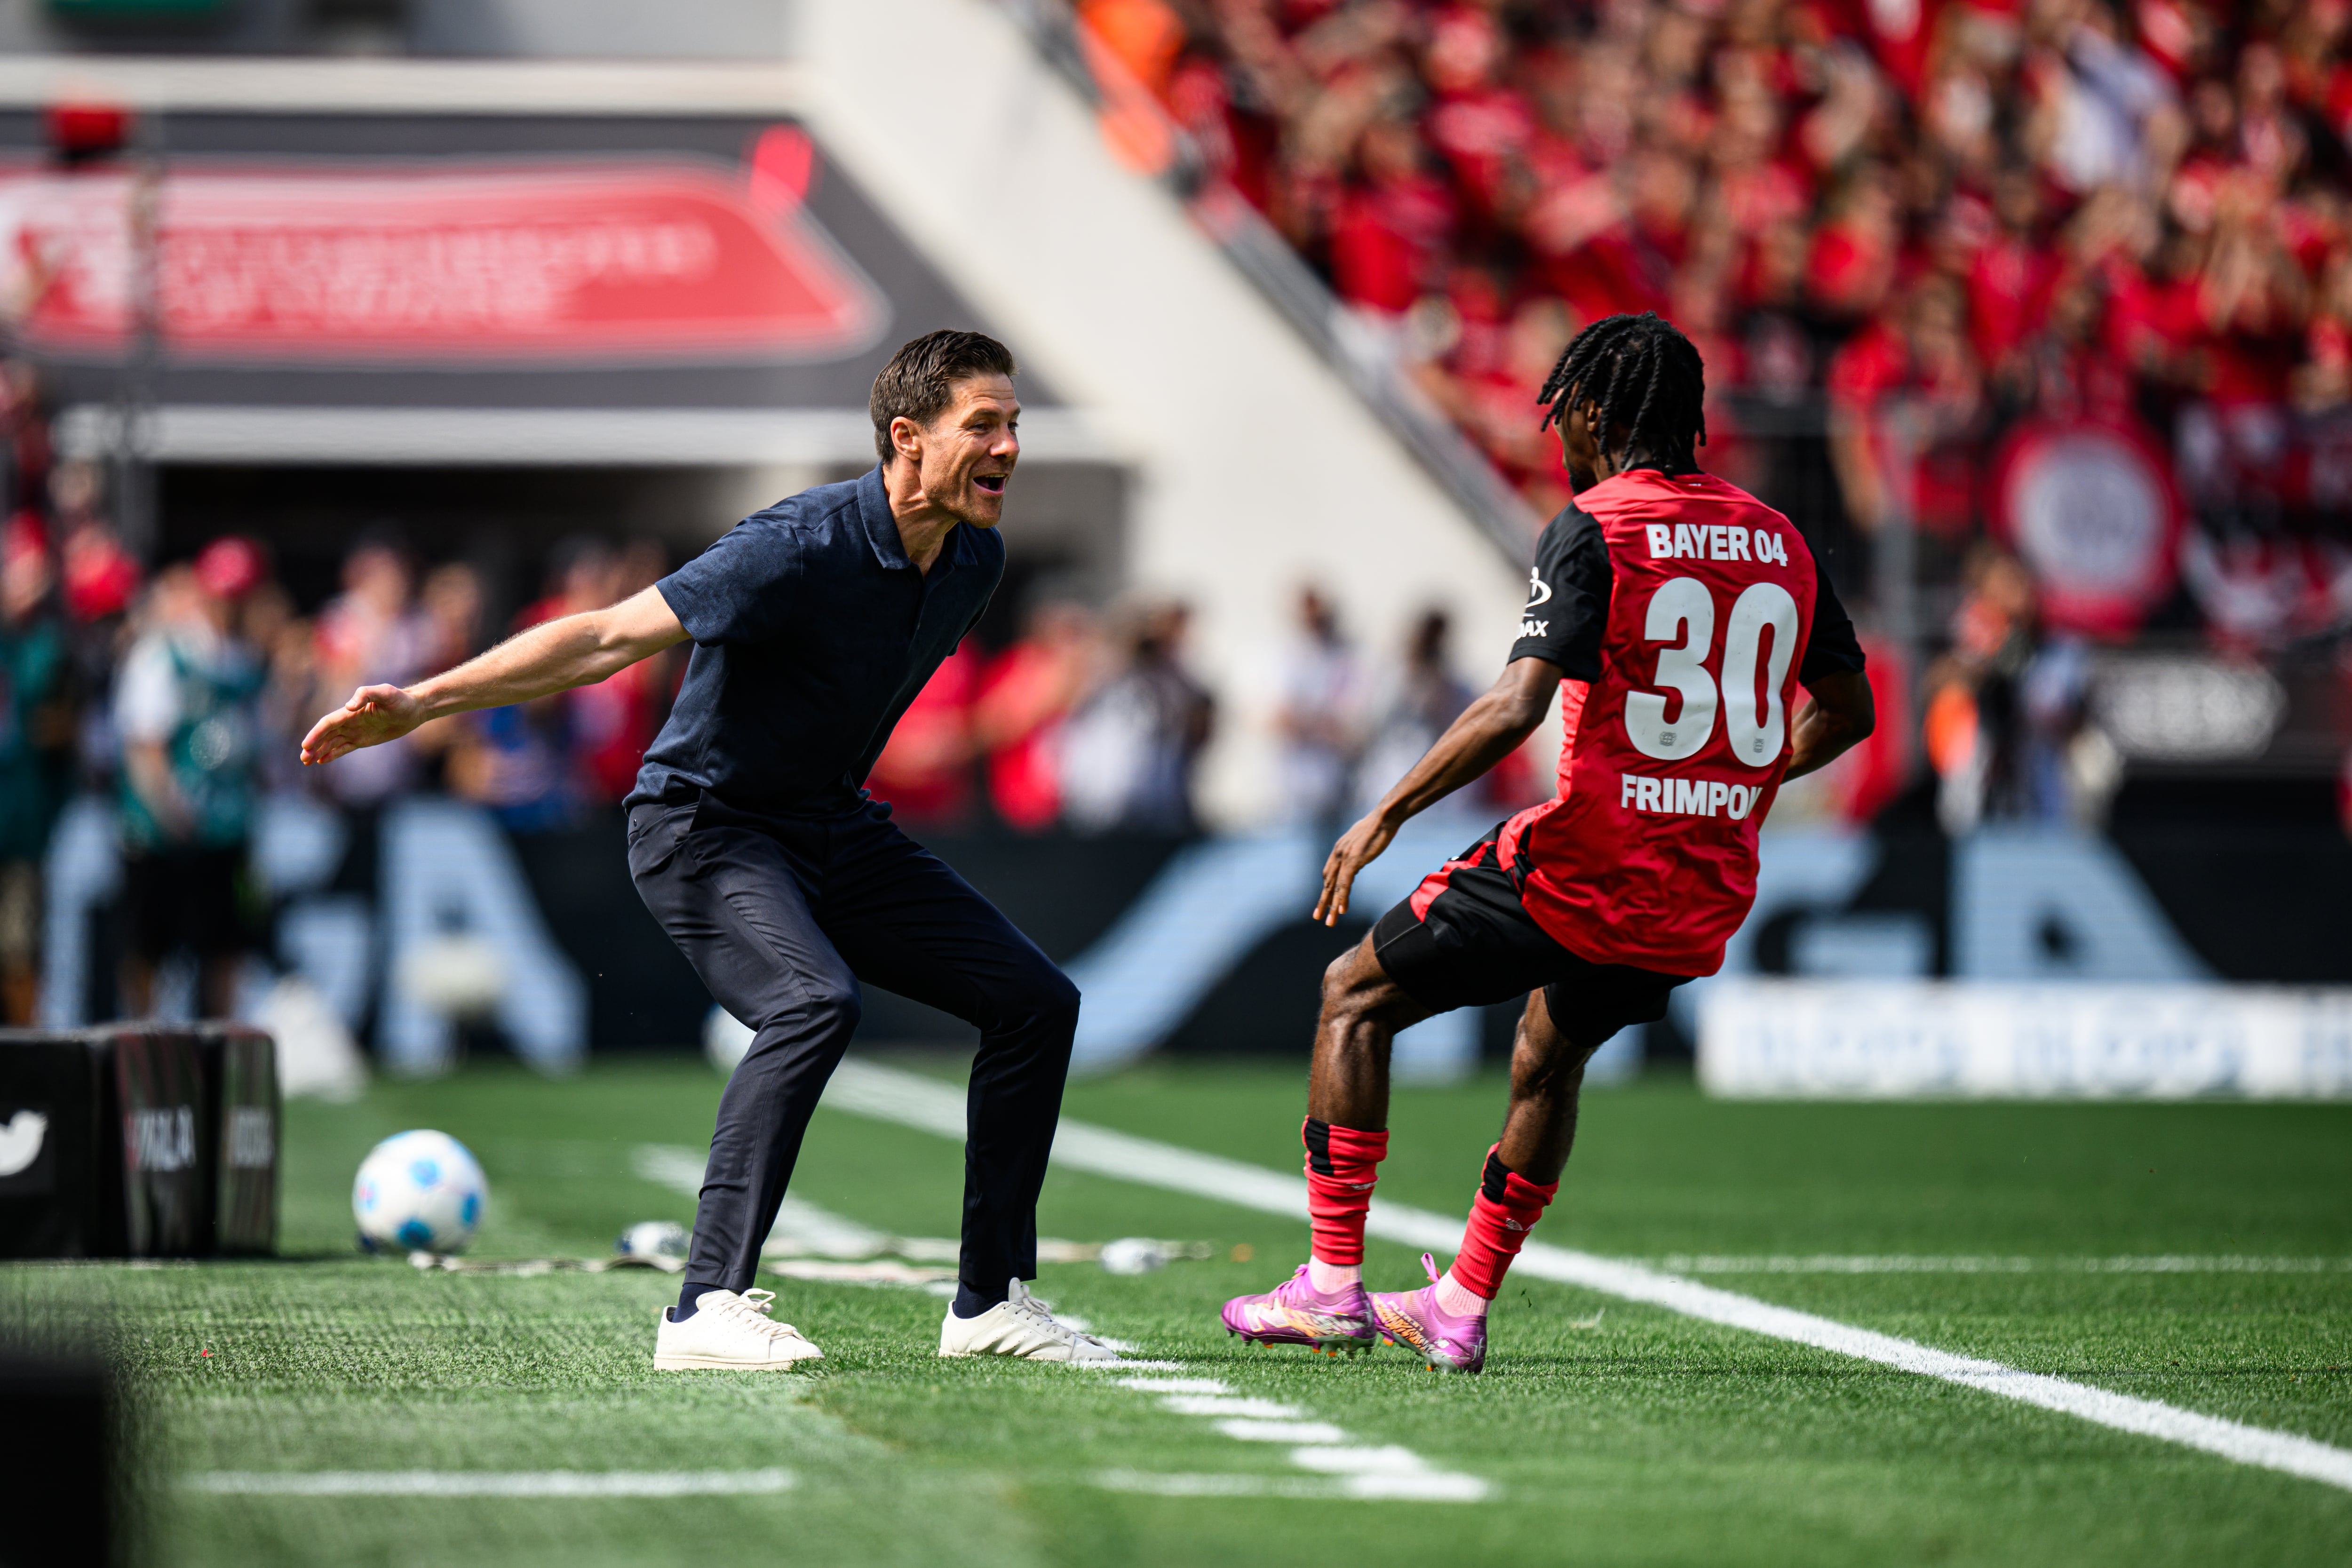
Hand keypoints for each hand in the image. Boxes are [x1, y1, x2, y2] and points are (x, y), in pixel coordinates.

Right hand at [300, 684, 425, 765]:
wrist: (413, 709)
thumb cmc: (399, 699)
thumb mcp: (385, 693)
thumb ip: (365, 695)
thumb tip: (348, 707)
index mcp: (350, 712)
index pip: (328, 724)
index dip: (316, 734)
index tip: (306, 745)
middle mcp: (349, 721)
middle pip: (326, 735)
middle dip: (313, 745)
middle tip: (303, 759)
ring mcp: (355, 731)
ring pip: (332, 743)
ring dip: (319, 751)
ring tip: (307, 761)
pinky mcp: (363, 740)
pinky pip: (344, 748)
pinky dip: (332, 754)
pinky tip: (322, 760)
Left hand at [1314, 812, 1397, 926]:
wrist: (1385, 816)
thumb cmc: (1379, 825)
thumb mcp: (1364, 838)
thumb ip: (1358, 847)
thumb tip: (1360, 851)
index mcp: (1339, 848)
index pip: (1329, 873)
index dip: (1326, 888)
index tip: (1325, 901)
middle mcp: (1338, 853)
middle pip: (1327, 882)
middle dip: (1323, 901)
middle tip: (1318, 916)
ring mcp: (1344, 857)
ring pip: (1334, 887)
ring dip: (1331, 906)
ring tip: (1329, 922)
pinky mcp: (1353, 860)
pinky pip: (1344, 884)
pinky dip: (1342, 898)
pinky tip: (1341, 911)